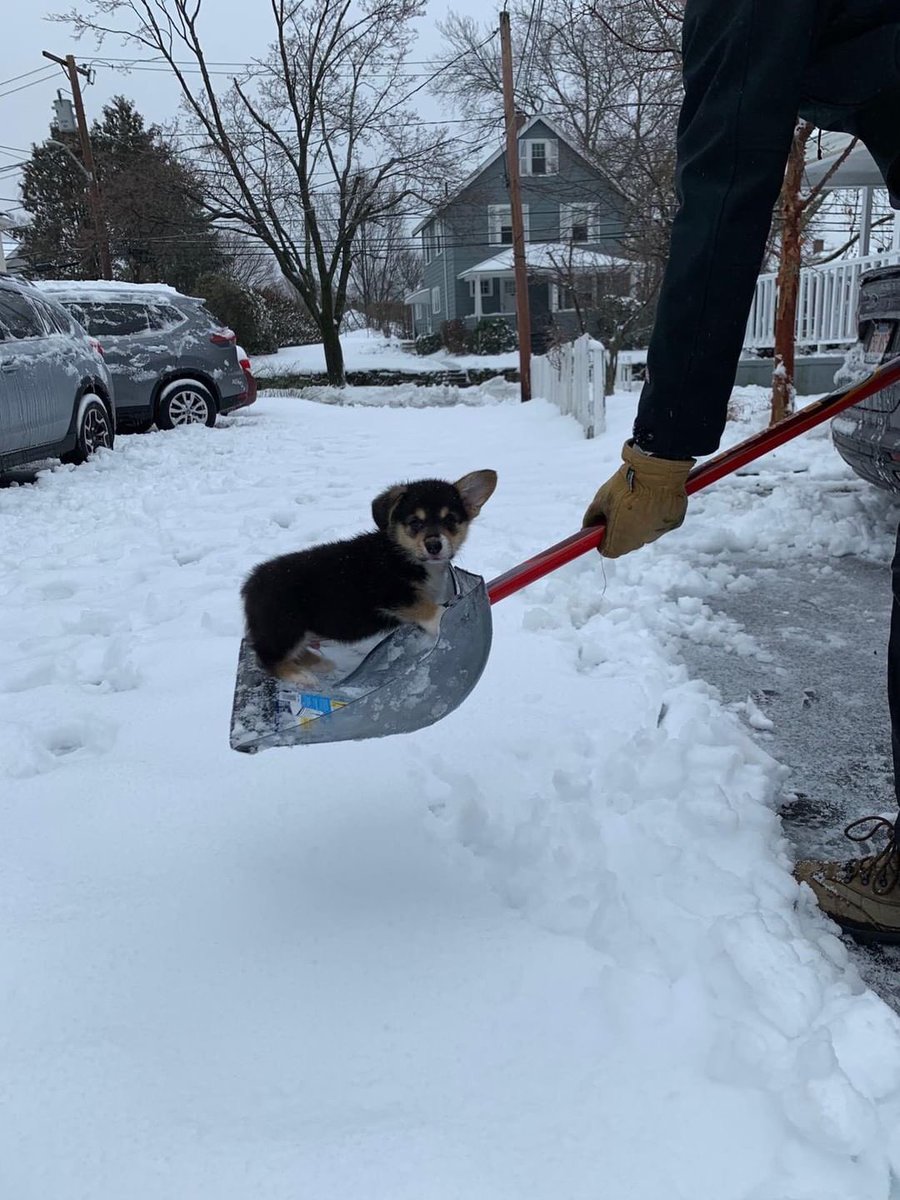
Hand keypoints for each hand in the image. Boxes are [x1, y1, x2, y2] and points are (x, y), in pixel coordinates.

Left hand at [582, 441, 694, 558]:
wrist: (656, 471)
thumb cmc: (625, 486)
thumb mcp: (601, 500)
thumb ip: (591, 518)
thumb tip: (586, 528)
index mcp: (620, 540)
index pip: (608, 550)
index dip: (603, 539)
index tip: (602, 527)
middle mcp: (640, 542)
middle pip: (627, 543)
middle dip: (621, 530)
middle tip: (620, 509)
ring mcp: (658, 532)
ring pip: (645, 532)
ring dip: (640, 522)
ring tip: (639, 499)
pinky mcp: (673, 523)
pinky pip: (661, 521)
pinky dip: (657, 513)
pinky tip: (655, 498)